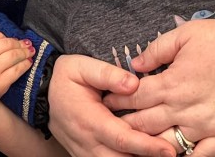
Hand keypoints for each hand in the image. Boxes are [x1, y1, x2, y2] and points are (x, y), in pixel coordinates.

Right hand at [0, 25, 33, 119]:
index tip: (9, 40)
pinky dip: (25, 64)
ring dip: (25, 52)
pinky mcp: (0, 83)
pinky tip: (28, 62)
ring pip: (15, 55)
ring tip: (30, 51)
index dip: (4, 37)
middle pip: (8, 43)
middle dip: (19, 43)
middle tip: (26, 44)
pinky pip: (17, 70)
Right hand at [47, 54, 172, 156]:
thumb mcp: (81, 66)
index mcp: (89, 119)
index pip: (122, 137)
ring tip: (161, 155)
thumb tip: (134, 83)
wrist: (40, 93)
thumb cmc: (64, 78)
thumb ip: (107, 74)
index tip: (168, 150)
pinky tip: (142, 155)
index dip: (146, 146)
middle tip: (174, 154)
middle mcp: (87, 142)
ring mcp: (85, 153)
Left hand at [103, 18, 214, 156]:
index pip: (134, 97)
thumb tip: (134, 65)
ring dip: (149, 145)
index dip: (117, 100)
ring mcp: (205, 126)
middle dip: (124, 125)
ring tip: (135, 143)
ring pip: (167, 145)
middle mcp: (185, 108)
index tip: (105, 101)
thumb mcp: (185, 34)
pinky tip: (171, 156)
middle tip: (110, 125)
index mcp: (172, 82)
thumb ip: (156, 50)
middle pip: (144, 125)